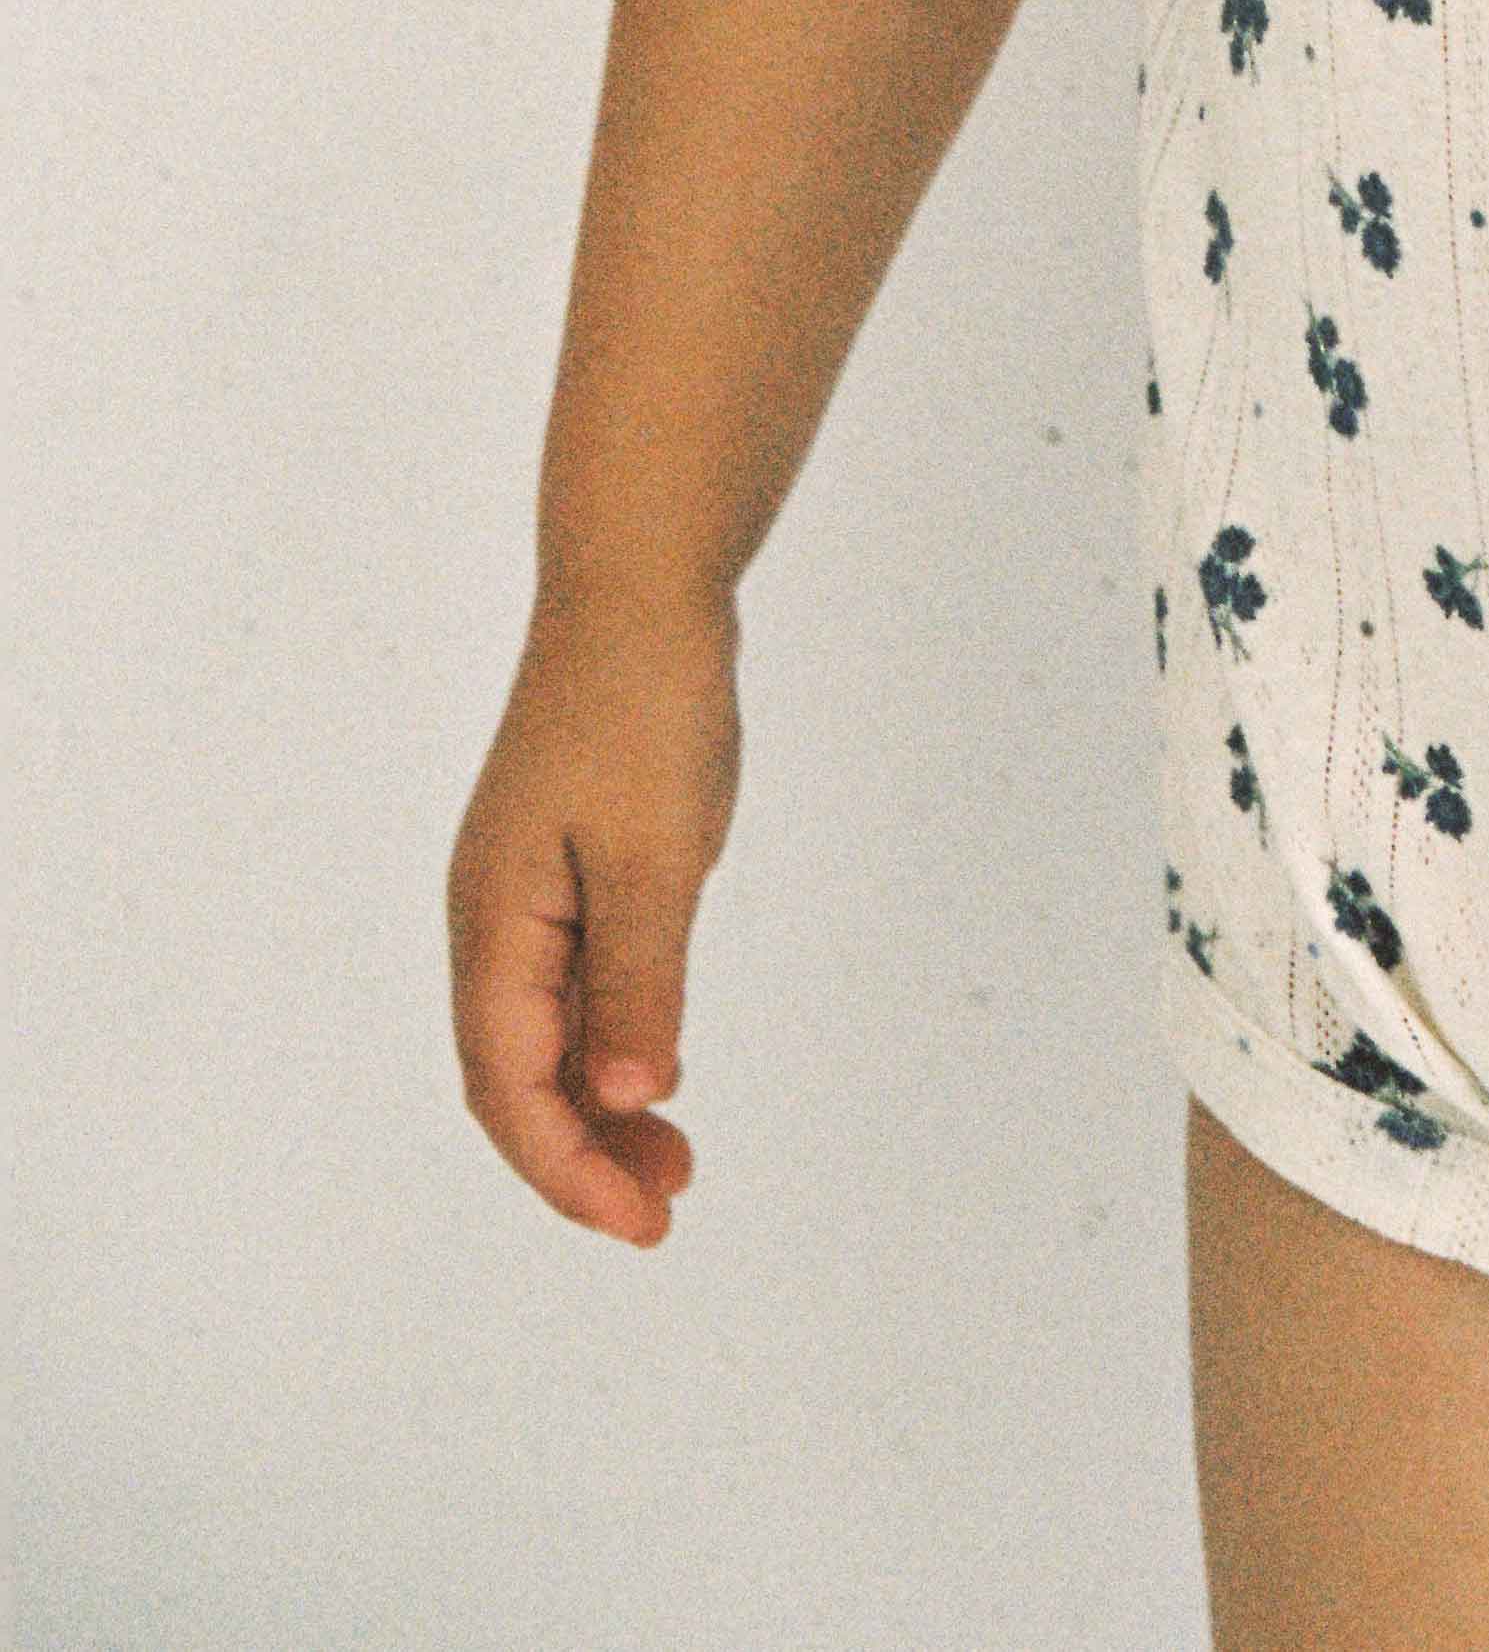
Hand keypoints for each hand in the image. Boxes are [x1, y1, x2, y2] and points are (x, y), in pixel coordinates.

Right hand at [447, 579, 741, 1243]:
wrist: (639, 590)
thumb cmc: (645, 709)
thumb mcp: (658, 855)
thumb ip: (638, 978)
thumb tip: (627, 1092)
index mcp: (493, 923)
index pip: (512, 1085)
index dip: (569, 1167)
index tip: (642, 1222)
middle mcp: (491, 921)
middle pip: (516, 1077)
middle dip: (582, 1155)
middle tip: (669, 1207)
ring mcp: (522, 895)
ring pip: (545, 1038)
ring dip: (600, 1105)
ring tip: (674, 1159)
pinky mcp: (561, 871)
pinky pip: (570, 986)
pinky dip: (610, 1038)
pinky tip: (655, 1067)